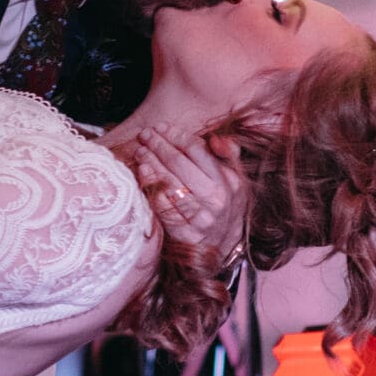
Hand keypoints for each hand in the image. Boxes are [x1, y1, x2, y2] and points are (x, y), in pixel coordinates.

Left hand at [131, 124, 247, 264]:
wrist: (223, 248)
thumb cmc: (226, 207)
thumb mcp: (236, 181)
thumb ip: (228, 156)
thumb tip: (215, 138)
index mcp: (227, 182)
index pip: (197, 151)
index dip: (176, 136)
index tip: (162, 127)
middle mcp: (214, 199)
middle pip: (179, 163)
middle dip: (159, 145)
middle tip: (145, 135)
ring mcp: (198, 218)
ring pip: (169, 182)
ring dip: (151, 162)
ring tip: (140, 150)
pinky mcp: (183, 233)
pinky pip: (162, 205)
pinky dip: (151, 185)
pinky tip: (143, 172)